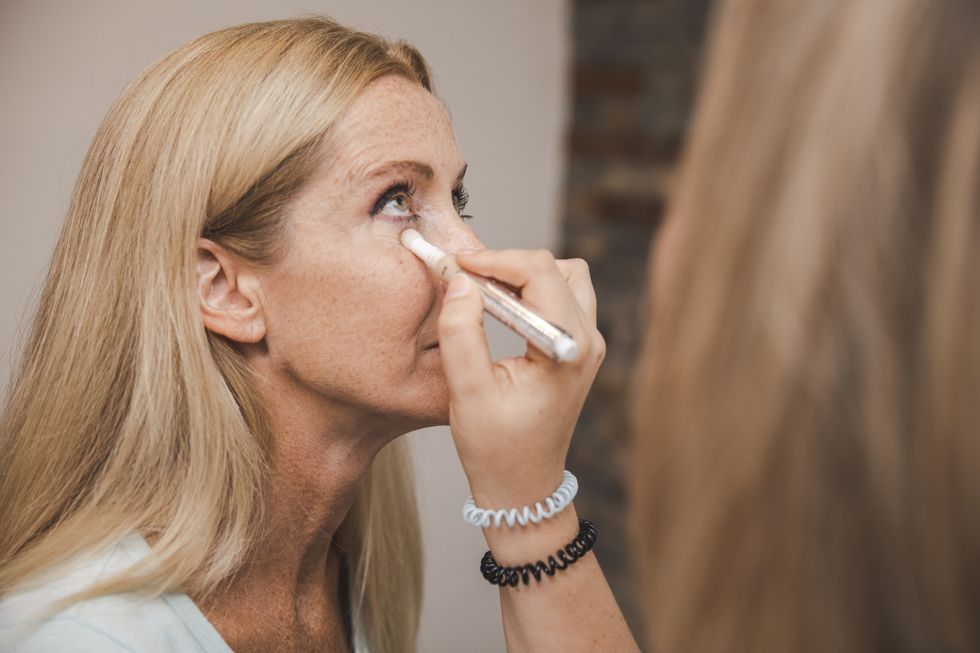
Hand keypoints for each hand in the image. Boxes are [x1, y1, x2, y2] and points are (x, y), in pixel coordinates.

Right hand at [436, 249, 604, 509]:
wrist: (522, 487)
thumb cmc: (496, 449)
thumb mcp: (468, 393)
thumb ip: (462, 333)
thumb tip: (460, 281)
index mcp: (568, 350)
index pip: (540, 273)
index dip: (494, 259)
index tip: (455, 264)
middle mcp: (587, 342)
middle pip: (558, 268)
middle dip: (508, 264)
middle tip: (466, 280)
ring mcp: (586, 344)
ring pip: (564, 278)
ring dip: (521, 277)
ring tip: (482, 296)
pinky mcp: (575, 348)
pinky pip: (558, 299)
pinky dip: (526, 292)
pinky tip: (495, 311)